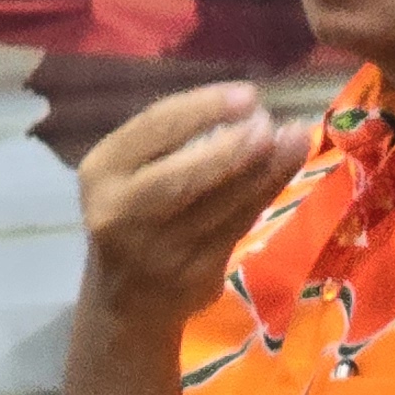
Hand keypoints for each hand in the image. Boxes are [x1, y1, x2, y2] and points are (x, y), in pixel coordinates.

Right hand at [77, 82, 312, 323]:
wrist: (125, 300)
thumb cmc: (134, 216)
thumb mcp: (129, 174)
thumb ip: (169, 142)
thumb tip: (242, 103)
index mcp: (101, 172)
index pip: (152, 130)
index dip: (203, 109)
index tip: (248, 94)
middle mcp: (121, 210)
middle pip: (182, 176)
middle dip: (231, 148)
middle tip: (269, 123)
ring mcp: (159, 247)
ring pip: (219, 204)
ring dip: (263, 169)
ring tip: (294, 138)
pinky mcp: (194, 272)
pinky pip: (237, 225)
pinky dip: (266, 192)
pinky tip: (289, 165)